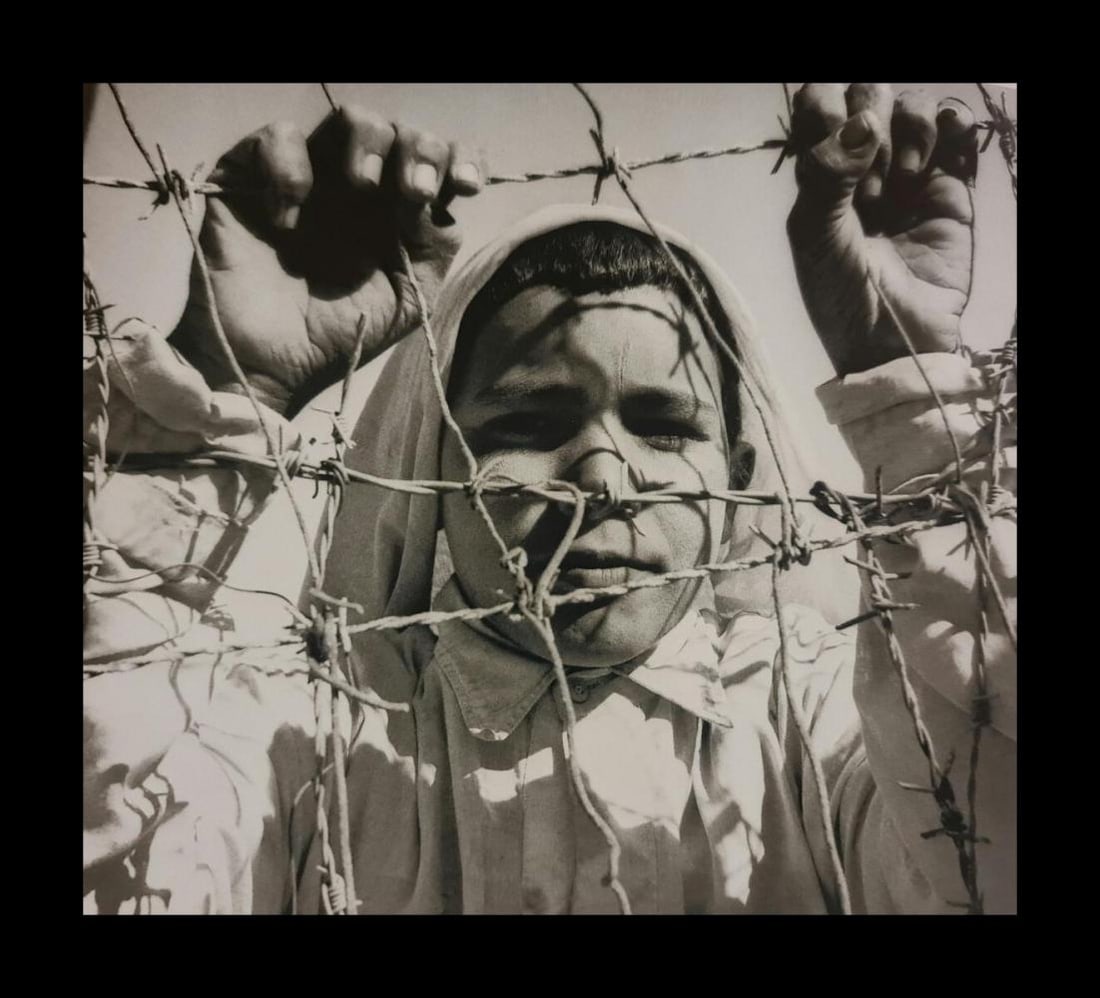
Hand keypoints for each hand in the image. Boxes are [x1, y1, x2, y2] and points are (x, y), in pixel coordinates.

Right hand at [170, 105, 484, 415]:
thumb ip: (434, 249)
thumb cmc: (336, 335)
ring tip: (361, 188)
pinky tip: (288, 221)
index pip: (436, 162)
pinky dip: (289, 168)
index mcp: (397, 214)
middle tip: (412, 191)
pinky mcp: (255, 177)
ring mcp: (309, 178)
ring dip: (367, 145)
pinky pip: (277, 136)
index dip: (457, 159)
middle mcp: (357, 188)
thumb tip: (446, 204)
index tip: (465, 186)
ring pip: (348, 118)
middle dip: (418, 150)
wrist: (271, 363)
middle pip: (399, 131)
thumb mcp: (406, 301)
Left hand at [786, 84, 979, 375]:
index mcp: (819, 175)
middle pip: (870, 95)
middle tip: (869, 187)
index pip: (819, 104)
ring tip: (903, 183)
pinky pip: (958, 132)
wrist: (893, 342)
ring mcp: (908, 176)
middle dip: (871, 124)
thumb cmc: (842, 297)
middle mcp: (861, 167)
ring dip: (910, 129)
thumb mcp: (816, 238)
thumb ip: (827, 174)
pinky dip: (953, 123)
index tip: (836, 141)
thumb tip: (861, 120)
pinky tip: (941, 148)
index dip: (829, 104)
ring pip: (913, 106)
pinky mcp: (951, 189)